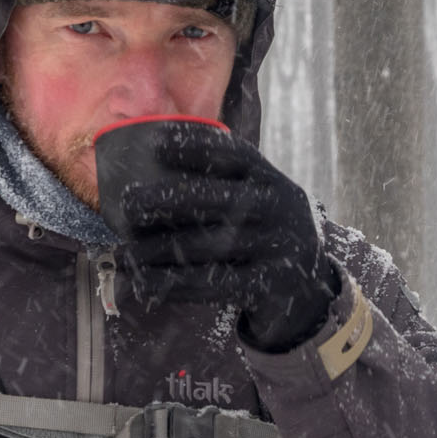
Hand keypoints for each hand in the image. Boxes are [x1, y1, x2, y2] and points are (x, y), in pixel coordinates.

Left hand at [102, 120, 337, 350]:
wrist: (311, 293)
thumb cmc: (267, 239)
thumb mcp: (259, 203)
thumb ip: (224, 185)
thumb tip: (153, 168)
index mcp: (273, 181)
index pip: (233, 154)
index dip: (194, 145)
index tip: (155, 144)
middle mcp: (279, 208)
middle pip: (216, 197)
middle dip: (166, 197)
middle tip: (127, 203)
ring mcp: (278, 247)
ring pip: (208, 244)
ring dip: (160, 248)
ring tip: (126, 251)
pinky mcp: (270, 285)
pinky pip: (213, 282)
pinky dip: (174, 284)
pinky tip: (145, 283)